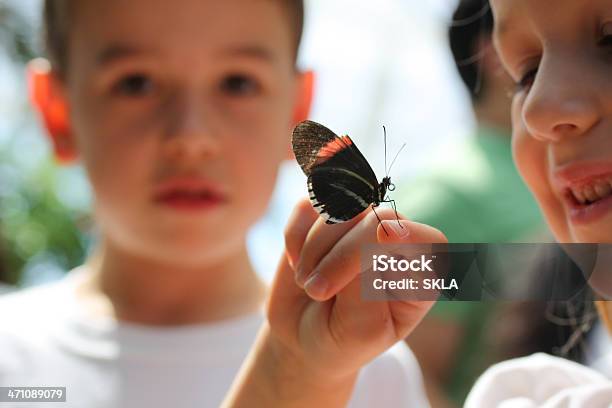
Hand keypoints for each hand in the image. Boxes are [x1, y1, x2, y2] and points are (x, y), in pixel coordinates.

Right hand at [223, 199, 446, 407]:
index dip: (407, 233)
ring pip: (340, 209)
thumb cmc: (341, 340)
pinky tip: (299, 264)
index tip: (384, 238)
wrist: (302, 337)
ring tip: (309, 285)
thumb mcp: (361, 330)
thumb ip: (365, 286)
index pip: (426, 241)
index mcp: (419, 274)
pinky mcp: (325, 214)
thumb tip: (361, 235)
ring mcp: (360, 223)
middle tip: (316, 291)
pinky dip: (295, 237)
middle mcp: (396, 241)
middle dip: (341, 255)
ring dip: (314, 250)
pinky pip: (308, 208)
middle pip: (379, 218)